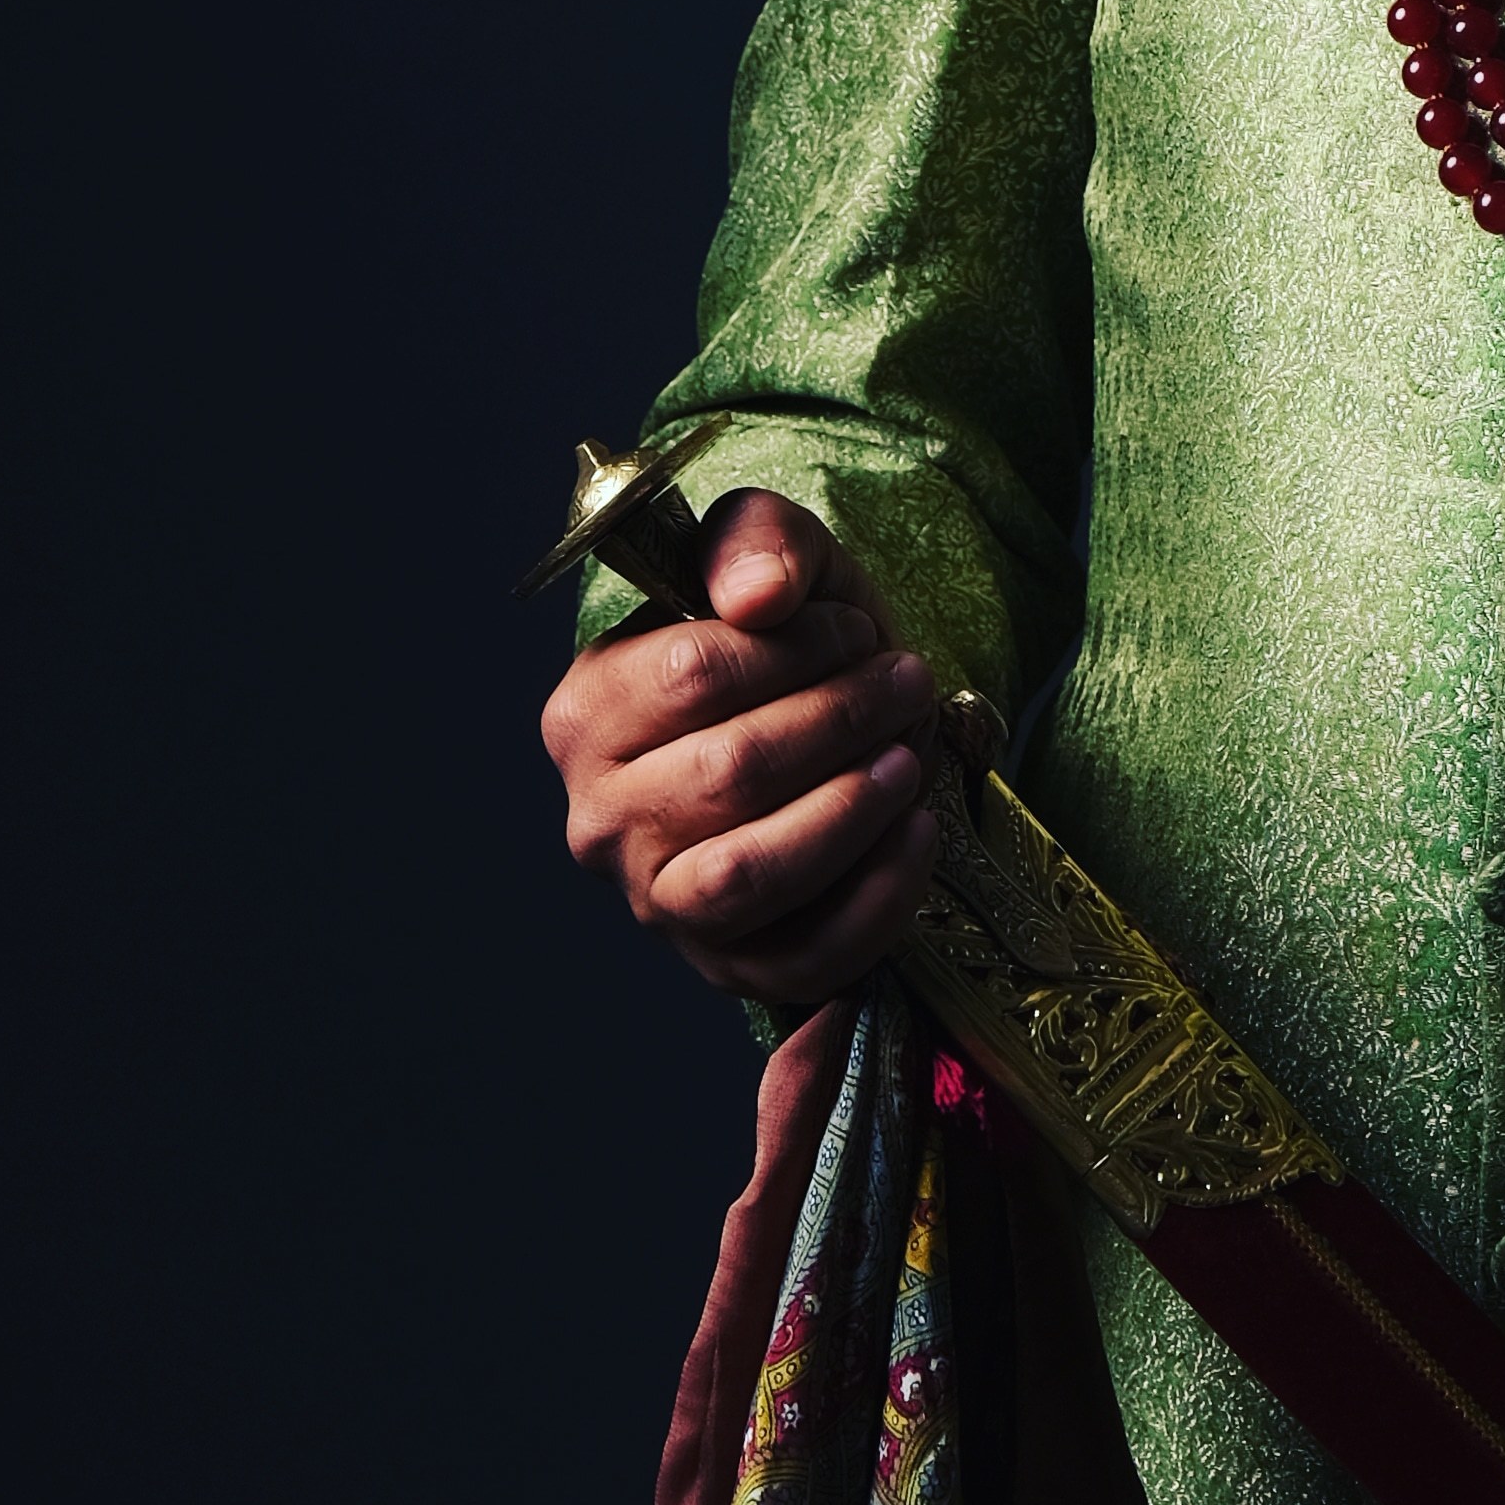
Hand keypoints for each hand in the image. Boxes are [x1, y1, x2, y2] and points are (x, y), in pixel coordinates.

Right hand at [542, 487, 948, 1009]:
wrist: (832, 726)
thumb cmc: (789, 642)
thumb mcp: (773, 558)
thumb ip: (754, 539)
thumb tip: (757, 595)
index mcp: (586, 713)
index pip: (690, 675)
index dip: (795, 648)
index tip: (855, 630)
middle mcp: (601, 820)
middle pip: (728, 772)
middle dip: (841, 720)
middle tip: (908, 682)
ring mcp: (661, 903)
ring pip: (749, 873)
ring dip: (850, 810)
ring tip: (910, 756)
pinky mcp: (732, 965)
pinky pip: (804, 955)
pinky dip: (878, 894)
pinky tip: (918, 828)